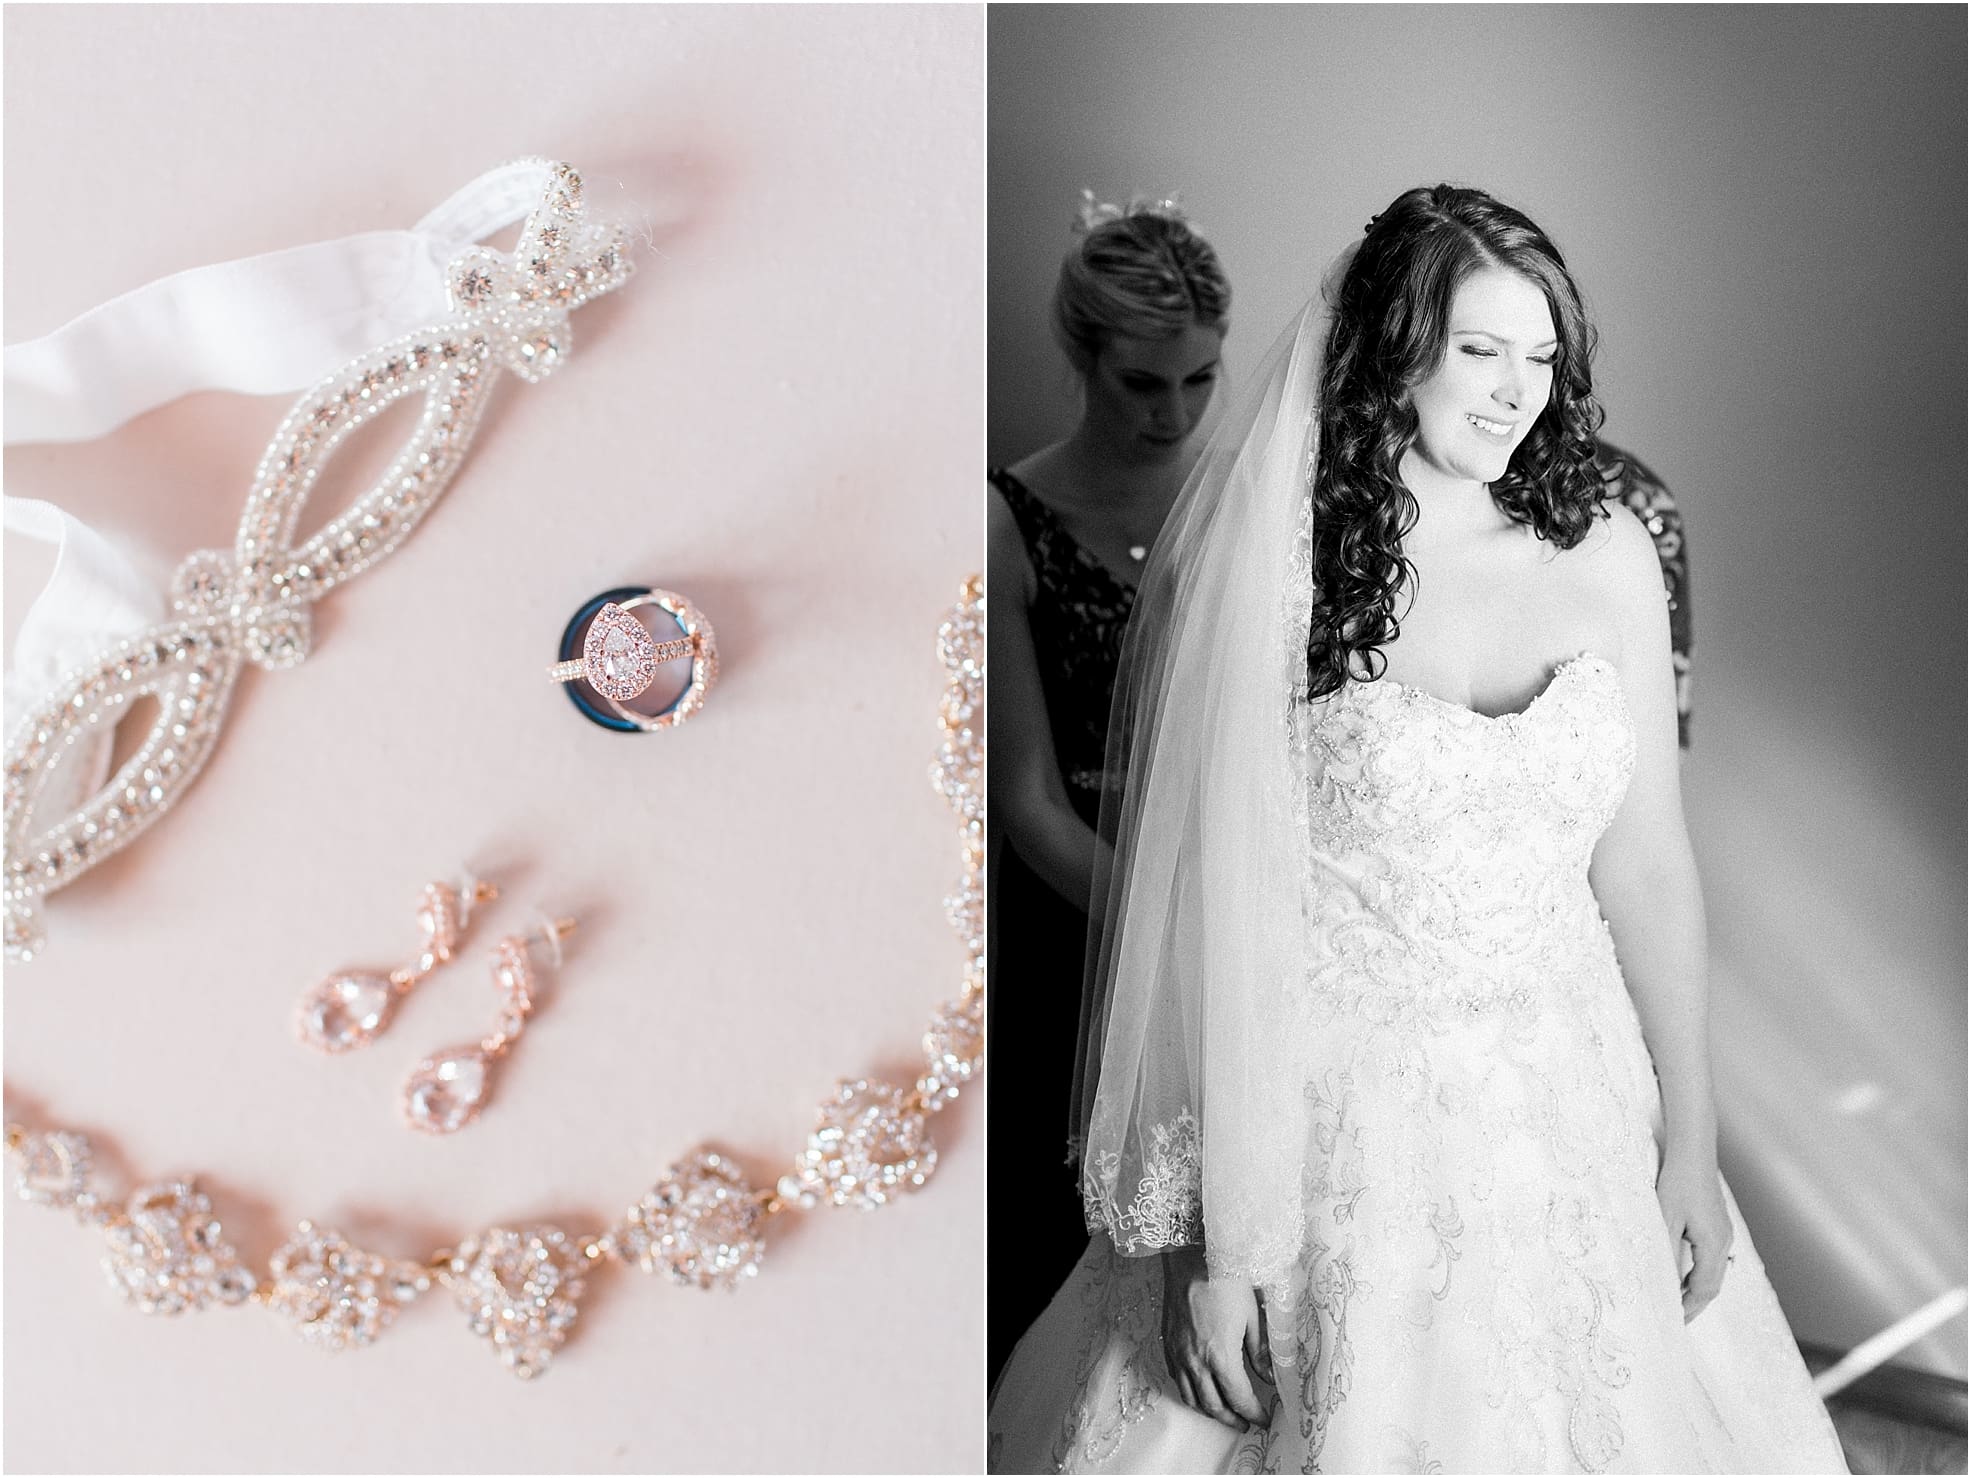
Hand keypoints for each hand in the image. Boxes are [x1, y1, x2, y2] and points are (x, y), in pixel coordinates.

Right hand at [1158, 1246, 1272, 1428]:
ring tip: (1225, 1413)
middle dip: (1232, 1419)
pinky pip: (1177, 1379)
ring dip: (1210, 1411)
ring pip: (1191, 1397)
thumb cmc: (1223, 1279)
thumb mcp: (1251, 1315)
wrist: (1190, 1255)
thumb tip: (1269, 1377)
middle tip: (1247, 1423)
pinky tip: (1201, 1389)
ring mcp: (1178, 1353)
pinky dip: (1190, 1392)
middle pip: (1214, 1405)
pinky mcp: (1168, 1343)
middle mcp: (1196, 1360)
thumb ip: (1259, 1352)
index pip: (1239, 1398)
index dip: (1255, 1413)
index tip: (1265, 1418)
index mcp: (1221, 1355)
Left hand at [1656, 1144, 1732, 1321]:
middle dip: (1694, 1305)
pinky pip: (1711, 1259)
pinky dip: (1698, 1273)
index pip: (1703, 1289)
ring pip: (1713, 1273)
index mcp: (1713, 1245)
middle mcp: (1723, 1243)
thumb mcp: (1666, 1218)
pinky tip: (1683, 1274)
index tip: (1674, 1322)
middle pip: (1711, 1285)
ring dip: (1696, 1290)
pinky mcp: (1718, 1226)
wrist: (1694, 1153)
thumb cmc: (1677, 1182)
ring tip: (1677, 1303)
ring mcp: (1723, 1234)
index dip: (1688, 1308)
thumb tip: (1664, 1282)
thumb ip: (1667, 1252)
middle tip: (1676, 1320)